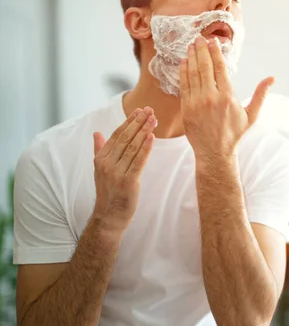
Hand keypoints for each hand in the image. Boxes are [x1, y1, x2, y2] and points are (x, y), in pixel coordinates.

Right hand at [91, 107, 155, 234]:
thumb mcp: (100, 169)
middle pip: (125, 138)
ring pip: (133, 147)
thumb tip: (96, 133)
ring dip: (144, 132)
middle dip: (138, 122)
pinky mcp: (128, 182)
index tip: (139, 111)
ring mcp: (117, 173)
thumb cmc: (107, 191)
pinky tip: (152, 137)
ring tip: (154, 119)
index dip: (129, 122)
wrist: (109, 216)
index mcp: (100, 159)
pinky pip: (138, 161)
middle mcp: (107, 164)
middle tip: (150, 110)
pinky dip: (146, 148)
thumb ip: (99, 149)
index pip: (116, 135)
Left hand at [179, 36, 273, 160]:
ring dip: (191, 57)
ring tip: (191, 46)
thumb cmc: (234, 133)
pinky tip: (184, 62)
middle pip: (205, 67)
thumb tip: (271, 78)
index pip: (220, 68)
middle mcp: (211, 97)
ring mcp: (196, 102)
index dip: (215, 52)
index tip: (212, 41)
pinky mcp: (186, 108)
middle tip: (199, 38)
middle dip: (201, 50)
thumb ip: (260, 94)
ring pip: (193, 74)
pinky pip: (184, 85)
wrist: (214, 151)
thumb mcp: (251, 115)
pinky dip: (183, 72)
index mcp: (227, 96)